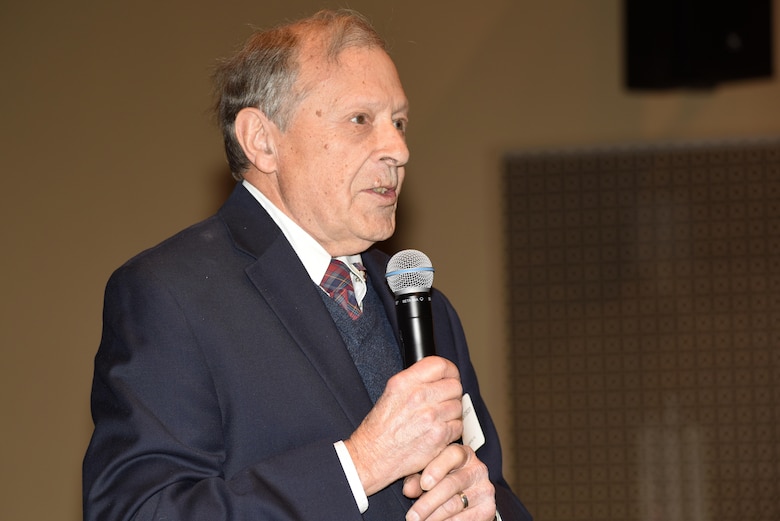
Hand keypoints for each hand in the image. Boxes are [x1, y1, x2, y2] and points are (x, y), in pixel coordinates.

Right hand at [344, 356, 463, 494]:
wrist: (374, 456)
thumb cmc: (380, 427)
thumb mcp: (391, 393)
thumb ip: (415, 381)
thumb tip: (438, 376)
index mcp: (405, 382)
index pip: (441, 365)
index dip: (450, 372)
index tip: (450, 378)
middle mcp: (418, 396)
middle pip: (454, 386)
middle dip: (451, 394)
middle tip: (443, 402)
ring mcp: (431, 416)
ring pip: (458, 407)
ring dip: (452, 413)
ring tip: (437, 419)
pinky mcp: (439, 436)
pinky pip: (458, 426)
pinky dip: (452, 430)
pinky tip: (438, 432)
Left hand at [403, 444, 495, 520]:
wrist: (466, 498)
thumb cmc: (442, 480)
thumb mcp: (429, 474)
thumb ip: (417, 478)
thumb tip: (409, 490)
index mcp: (463, 454)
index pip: (453, 454)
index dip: (438, 468)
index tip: (424, 484)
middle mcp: (477, 469)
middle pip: (451, 484)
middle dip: (428, 503)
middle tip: (412, 516)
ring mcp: (484, 489)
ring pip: (455, 505)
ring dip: (433, 517)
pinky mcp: (488, 509)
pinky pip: (464, 519)